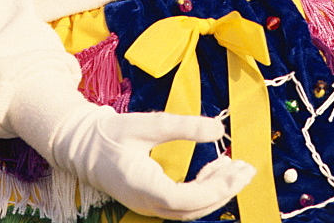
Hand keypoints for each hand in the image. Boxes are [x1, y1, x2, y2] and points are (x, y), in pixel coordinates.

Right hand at [51, 105, 254, 220]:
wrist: (85, 148)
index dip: (212, 188)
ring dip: (217, 191)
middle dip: (224, 191)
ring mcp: (149, 207)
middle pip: (192, 209)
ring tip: (237, 166)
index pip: (183, 198)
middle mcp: (147, 203)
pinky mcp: (153, 202)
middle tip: (248, 168)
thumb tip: (218, 127)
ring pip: (191, 210)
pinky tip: (216, 169)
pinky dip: (204, 189)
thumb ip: (183, 126)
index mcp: (142, 186)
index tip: (234, 170)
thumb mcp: (147, 124)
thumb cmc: (112, 134)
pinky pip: (184, 204)